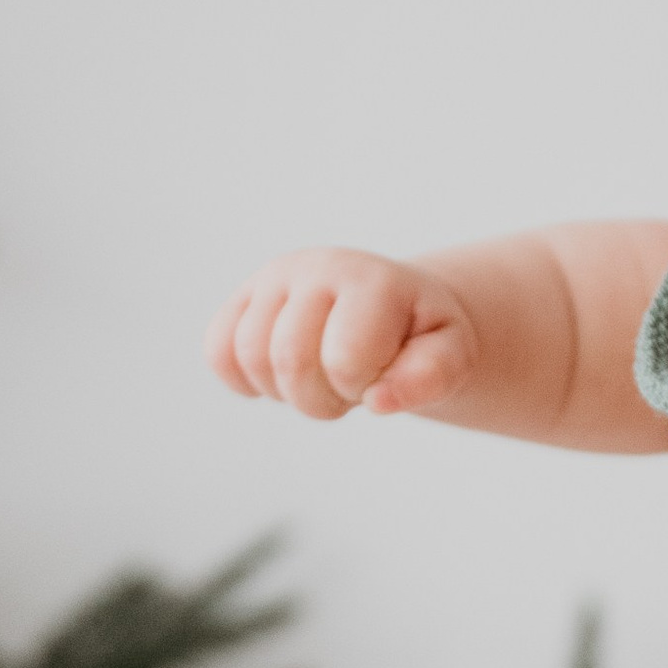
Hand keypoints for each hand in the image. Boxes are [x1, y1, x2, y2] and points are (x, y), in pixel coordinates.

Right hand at [207, 247, 478, 422]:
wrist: (396, 305)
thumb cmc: (422, 335)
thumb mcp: (450, 355)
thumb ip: (430, 378)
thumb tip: (380, 401)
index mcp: (371, 280)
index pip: (344, 358)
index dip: (361, 388)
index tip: (380, 377)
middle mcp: (316, 266)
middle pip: (289, 361)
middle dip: (321, 401)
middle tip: (348, 389)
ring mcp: (274, 279)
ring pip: (248, 358)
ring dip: (285, 393)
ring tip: (320, 377)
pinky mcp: (244, 298)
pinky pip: (217, 352)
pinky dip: (243, 381)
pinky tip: (279, 379)